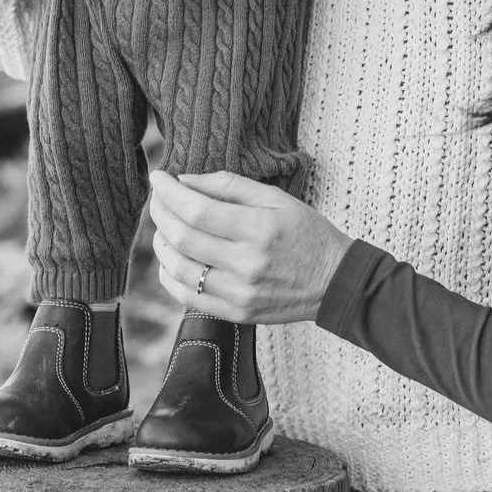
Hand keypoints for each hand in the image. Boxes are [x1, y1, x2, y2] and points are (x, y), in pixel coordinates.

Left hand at [148, 170, 351, 322]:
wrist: (334, 281)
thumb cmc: (306, 232)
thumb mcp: (276, 198)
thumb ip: (230, 186)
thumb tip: (186, 181)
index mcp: (259, 229)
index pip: (198, 210)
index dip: (170, 193)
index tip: (158, 178)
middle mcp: (247, 264)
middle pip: (183, 238)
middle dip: (161, 213)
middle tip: (157, 198)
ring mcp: (239, 293)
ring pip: (179, 269)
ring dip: (161, 244)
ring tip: (161, 227)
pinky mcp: (235, 313)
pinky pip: (188, 296)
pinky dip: (169, 275)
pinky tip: (171, 258)